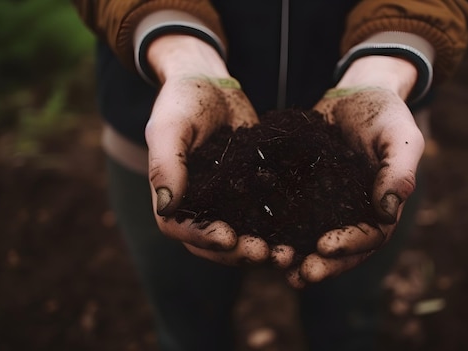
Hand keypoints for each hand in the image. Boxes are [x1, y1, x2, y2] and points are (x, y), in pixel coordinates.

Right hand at [144, 35, 277, 264]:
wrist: (213, 85)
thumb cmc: (185, 100)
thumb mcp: (172, 126)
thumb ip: (165, 164)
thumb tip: (166, 208)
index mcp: (173, 195)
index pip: (180, 229)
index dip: (202, 238)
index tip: (229, 239)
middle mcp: (198, 206)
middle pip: (212, 244)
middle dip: (238, 253)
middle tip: (265, 254)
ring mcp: (226, 203)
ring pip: (241, 239)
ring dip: (261, 251)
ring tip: (287, 255)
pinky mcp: (252, 194)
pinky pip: (263, 219)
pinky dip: (279, 232)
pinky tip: (301, 235)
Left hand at [287, 56, 424, 287]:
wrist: (355, 95)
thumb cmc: (385, 115)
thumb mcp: (400, 137)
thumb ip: (399, 171)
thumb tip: (387, 212)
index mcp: (380, 209)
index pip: (370, 237)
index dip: (349, 246)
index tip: (325, 247)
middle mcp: (352, 215)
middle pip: (340, 250)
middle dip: (322, 264)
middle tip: (300, 274)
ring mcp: (325, 207)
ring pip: (311, 239)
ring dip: (296, 256)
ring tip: (276, 265)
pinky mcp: (300, 193)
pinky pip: (288, 216)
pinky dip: (277, 230)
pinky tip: (258, 237)